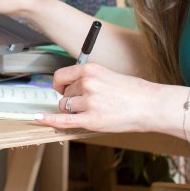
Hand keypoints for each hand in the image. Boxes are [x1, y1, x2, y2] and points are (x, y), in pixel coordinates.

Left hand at [37, 62, 157, 132]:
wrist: (151, 105)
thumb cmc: (133, 92)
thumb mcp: (108, 75)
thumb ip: (88, 79)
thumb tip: (69, 88)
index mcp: (90, 69)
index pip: (61, 76)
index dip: (59, 85)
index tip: (60, 89)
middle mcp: (87, 84)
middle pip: (64, 94)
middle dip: (72, 99)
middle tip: (90, 103)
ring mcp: (89, 102)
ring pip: (65, 107)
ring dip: (72, 110)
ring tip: (93, 111)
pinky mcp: (92, 120)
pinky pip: (64, 121)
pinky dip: (49, 120)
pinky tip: (39, 119)